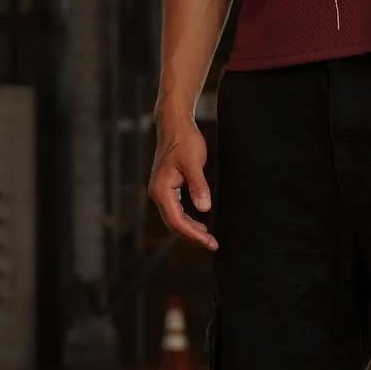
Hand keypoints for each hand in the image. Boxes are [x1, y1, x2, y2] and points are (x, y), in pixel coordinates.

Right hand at [148, 109, 217, 250]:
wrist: (174, 125)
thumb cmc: (183, 140)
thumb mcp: (194, 163)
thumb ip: (199, 186)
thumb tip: (204, 208)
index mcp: (161, 190)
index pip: (176, 221)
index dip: (193, 234)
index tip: (209, 241)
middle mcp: (158, 193)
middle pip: (174, 224)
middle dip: (193, 236)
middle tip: (212, 244)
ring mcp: (161, 191)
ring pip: (175, 218)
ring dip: (191, 229)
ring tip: (208, 238)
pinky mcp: (167, 188)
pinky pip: (176, 210)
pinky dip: (188, 219)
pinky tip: (200, 223)